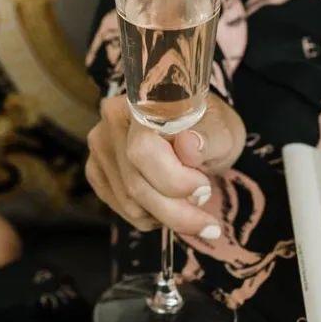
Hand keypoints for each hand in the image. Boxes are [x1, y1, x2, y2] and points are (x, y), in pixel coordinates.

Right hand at [86, 93, 245, 237]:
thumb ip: (210, 138)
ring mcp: (101, 145)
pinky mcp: (97, 169)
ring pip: (129, 203)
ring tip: (191, 208)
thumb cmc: (212, 129)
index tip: (204, 190)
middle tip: (207, 220)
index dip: (174, 180)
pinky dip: (152, 217)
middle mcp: (113, 119)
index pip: (143, 151)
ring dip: (167, 217)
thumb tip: (189, 145)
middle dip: (176, 211)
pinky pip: (122, 208)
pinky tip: (171, 206)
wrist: (198, 131)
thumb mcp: (223, 131)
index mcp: (144, 101)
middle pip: (135, 184)